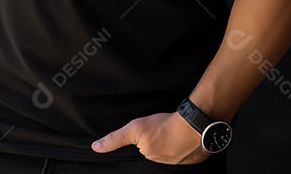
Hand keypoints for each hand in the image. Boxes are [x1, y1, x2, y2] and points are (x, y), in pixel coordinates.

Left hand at [91, 112, 208, 163]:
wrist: (194, 126)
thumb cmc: (164, 126)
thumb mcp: (134, 129)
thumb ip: (115, 139)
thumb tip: (96, 148)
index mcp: (149, 158)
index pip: (143, 151)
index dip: (146, 141)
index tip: (151, 134)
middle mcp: (163, 164)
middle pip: (156, 151)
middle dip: (157, 142)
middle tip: (160, 130)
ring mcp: (179, 163)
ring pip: (170, 152)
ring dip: (170, 143)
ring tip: (171, 132)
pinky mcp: (193, 159)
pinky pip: (185, 153)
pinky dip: (184, 145)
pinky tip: (183, 136)